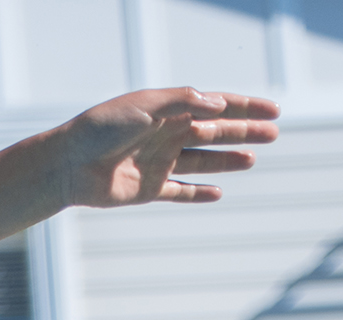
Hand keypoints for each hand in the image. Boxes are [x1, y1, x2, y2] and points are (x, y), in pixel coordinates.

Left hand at [52, 88, 278, 208]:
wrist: (68, 165)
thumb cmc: (102, 129)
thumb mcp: (146, 106)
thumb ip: (183, 102)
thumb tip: (219, 105)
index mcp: (168, 110)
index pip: (215, 106)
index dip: (245, 107)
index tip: (273, 110)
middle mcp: (165, 134)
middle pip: (214, 132)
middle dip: (244, 132)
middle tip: (274, 134)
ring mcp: (157, 162)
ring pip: (202, 160)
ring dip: (227, 160)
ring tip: (252, 160)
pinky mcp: (147, 189)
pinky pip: (179, 191)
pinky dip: (197, 192)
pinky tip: (217, 193)